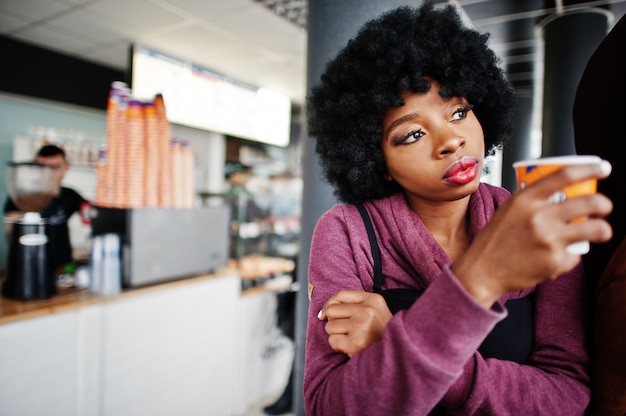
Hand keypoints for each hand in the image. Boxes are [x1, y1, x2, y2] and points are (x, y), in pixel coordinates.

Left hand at [318, 290, 392, 356]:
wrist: (398, 351)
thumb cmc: (381, 332)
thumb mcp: (374, 310)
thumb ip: (352, 304)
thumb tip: (322, 313)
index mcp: (373, 299)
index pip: (341, 294)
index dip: (328, 304)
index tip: (324, 314)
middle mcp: (368, 311)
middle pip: (332, 311)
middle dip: (334, 322)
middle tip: (347, 330)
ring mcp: (362, 327)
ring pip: (330, 327)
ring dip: (337, 335)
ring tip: (352, 339)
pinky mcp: (355, 343)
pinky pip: (332, 341)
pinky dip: (338, 346)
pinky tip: (351, 347)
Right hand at [453, 161, 612, 307]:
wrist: (482, 272)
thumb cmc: (495, 241)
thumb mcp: (508, 210)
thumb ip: (533, 199)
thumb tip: (562, 191)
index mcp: (525, 199)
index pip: (565, 175)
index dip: (590, 169)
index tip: (603, 169)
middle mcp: (539, 216)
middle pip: (589, 201)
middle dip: (604, 204)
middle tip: (604, 207)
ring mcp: (549, 240)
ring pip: (596, 229)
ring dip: (603, 230)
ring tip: (600, 231)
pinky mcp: (556, 261)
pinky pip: (576, 254)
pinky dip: (570, 255)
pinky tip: (554, 256)